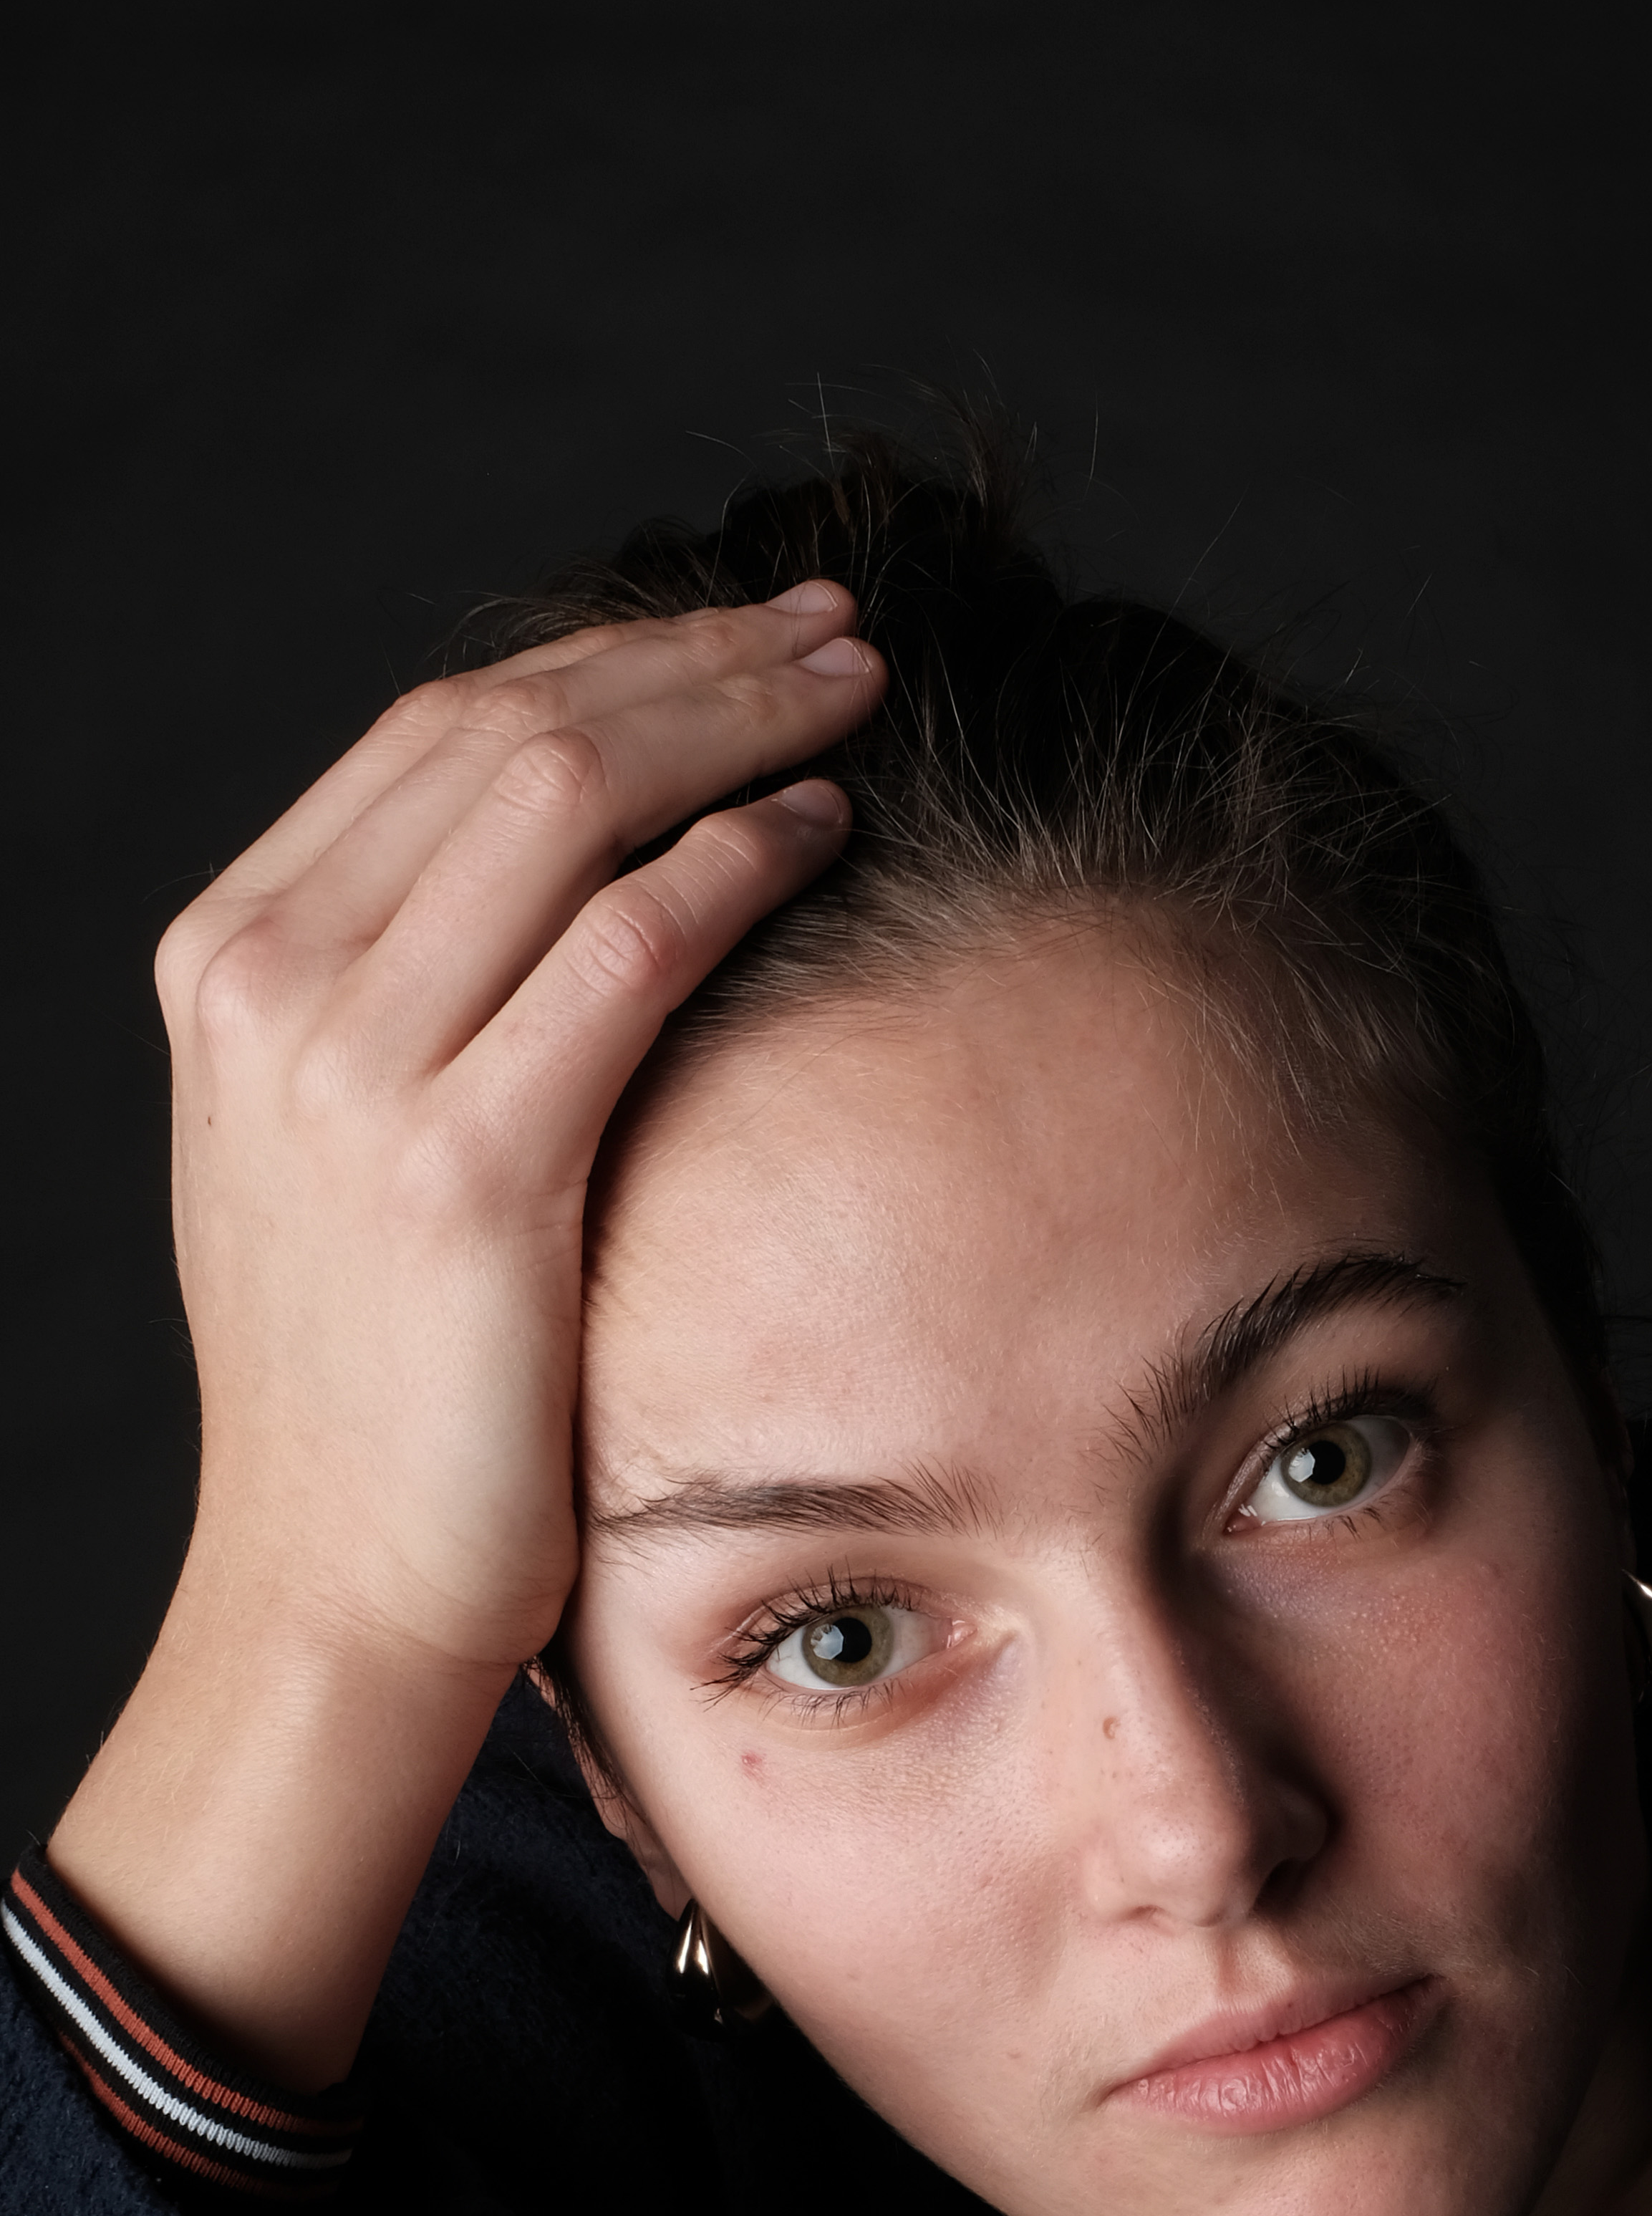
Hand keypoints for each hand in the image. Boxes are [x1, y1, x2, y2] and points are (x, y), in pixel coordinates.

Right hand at [47, 587, 884, 2081]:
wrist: (334, 1586)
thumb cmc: (381, 1382)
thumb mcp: (343, 1149)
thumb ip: (410, 996)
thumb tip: (557, 869)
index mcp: (231, 960)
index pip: (437, 735)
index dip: (609, 660)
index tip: (741, 638)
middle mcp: (270, 986)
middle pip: (507, 731)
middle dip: (689, 657)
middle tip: (834, 629)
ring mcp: (350, 1069)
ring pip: (569, 800)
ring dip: (733, 723)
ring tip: (856, 693)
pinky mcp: (462, 1168)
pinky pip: (626, 947)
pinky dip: (736, 863)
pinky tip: (822, 829)